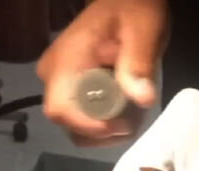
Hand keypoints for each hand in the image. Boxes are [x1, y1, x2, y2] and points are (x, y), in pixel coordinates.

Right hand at [37, 0, 168, 140]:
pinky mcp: (75, 91)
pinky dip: (112, 122)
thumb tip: (142, 99)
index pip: (60, 109)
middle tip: (136, 115)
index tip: (122, 125)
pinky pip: (88, 119)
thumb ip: (138, 63)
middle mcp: (55, 77)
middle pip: (72, 125)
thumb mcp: (143, 32)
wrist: (127, 1)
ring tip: (135, 109)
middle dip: (107, 130)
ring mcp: (63, 86)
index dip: (90, 126)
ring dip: (112, 129)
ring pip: (81, 128)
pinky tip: (129, 107)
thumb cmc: (134, 10)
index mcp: (65, 62)